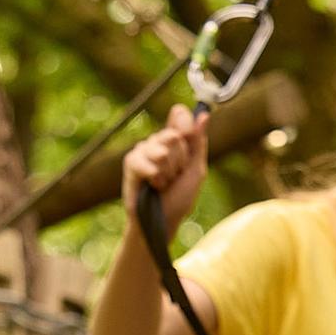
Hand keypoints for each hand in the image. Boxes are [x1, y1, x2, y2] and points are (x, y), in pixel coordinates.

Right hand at [123, 106, 211, 235]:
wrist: (163, 220)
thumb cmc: (180, 197)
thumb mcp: (196, 170)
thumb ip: (198, 143)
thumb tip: (204, 115)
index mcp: (177, 141)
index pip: (180, 114)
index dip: (185, 122)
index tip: (188, 135)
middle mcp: (159, 141)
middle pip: (174, 135)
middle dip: (180, 161)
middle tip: (175, 176)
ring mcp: (144, 150)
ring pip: (161, 150)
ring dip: (167, 172)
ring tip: (163, 183)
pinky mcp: (131, 162)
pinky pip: (143, 160)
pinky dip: (153, 176)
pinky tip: (152, 184)